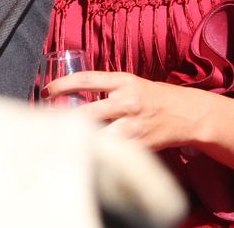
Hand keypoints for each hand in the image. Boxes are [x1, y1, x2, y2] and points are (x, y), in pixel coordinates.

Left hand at [43, 70, 218, 150]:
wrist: (187, 114)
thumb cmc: (153, 97)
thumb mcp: (131, 83)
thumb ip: (106, 89)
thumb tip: (73, 96)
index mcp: (124, 81)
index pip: (86, 80)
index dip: (63, 85)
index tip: (46, 91)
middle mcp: (128, 102)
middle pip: (87, 113)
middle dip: (65, 119)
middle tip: (49, 121)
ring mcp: (134, 125)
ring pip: (99, 135)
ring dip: (81, 138)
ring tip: (65, 139)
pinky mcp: (139, 145)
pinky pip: (113, 150)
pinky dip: (99, 152)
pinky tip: (88, 152)